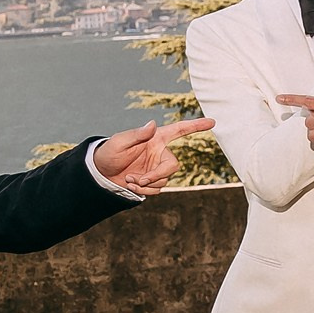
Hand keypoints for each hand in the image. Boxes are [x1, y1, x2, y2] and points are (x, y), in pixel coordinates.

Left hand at [93, 116, 216, 194]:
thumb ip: (137, 134)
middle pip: (173, 166)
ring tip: (129, 179)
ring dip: (146, 184)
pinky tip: (131, 185)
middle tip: (140, 180)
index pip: (179, 130)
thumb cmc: (109, 153)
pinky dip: (144, 191)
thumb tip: (152, 124)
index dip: (196, 126)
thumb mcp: (119, 142)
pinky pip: (157, 190)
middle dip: (157, 175)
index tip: (212, 122)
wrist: (101, 173)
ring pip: (164, 181)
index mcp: (155, 139)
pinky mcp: (153, 182)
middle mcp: (160, 153)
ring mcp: (157, 168)